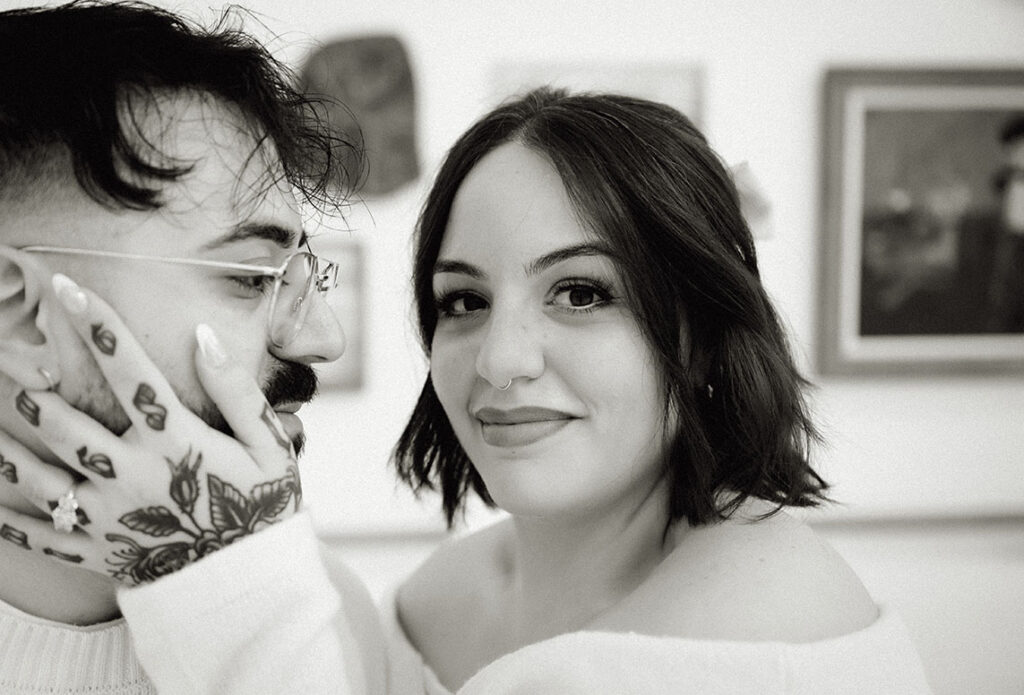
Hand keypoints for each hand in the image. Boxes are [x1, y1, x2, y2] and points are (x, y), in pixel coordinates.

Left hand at [0, 274, 301, 584]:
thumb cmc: (264, 510)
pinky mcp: (95, 553)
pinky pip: (38, 536)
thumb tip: (202, 336)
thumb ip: (237, 391)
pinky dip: (6, 517)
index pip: (129, 370)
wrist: (253, 588)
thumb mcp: (271, 447)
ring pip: (36, 476)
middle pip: (63, 423)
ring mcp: (108, 518)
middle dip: (29, 385)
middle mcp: (131, 476)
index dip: (98, 325)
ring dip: (6, 445)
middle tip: (6, 360)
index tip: (67, 287)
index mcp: (175, 443)